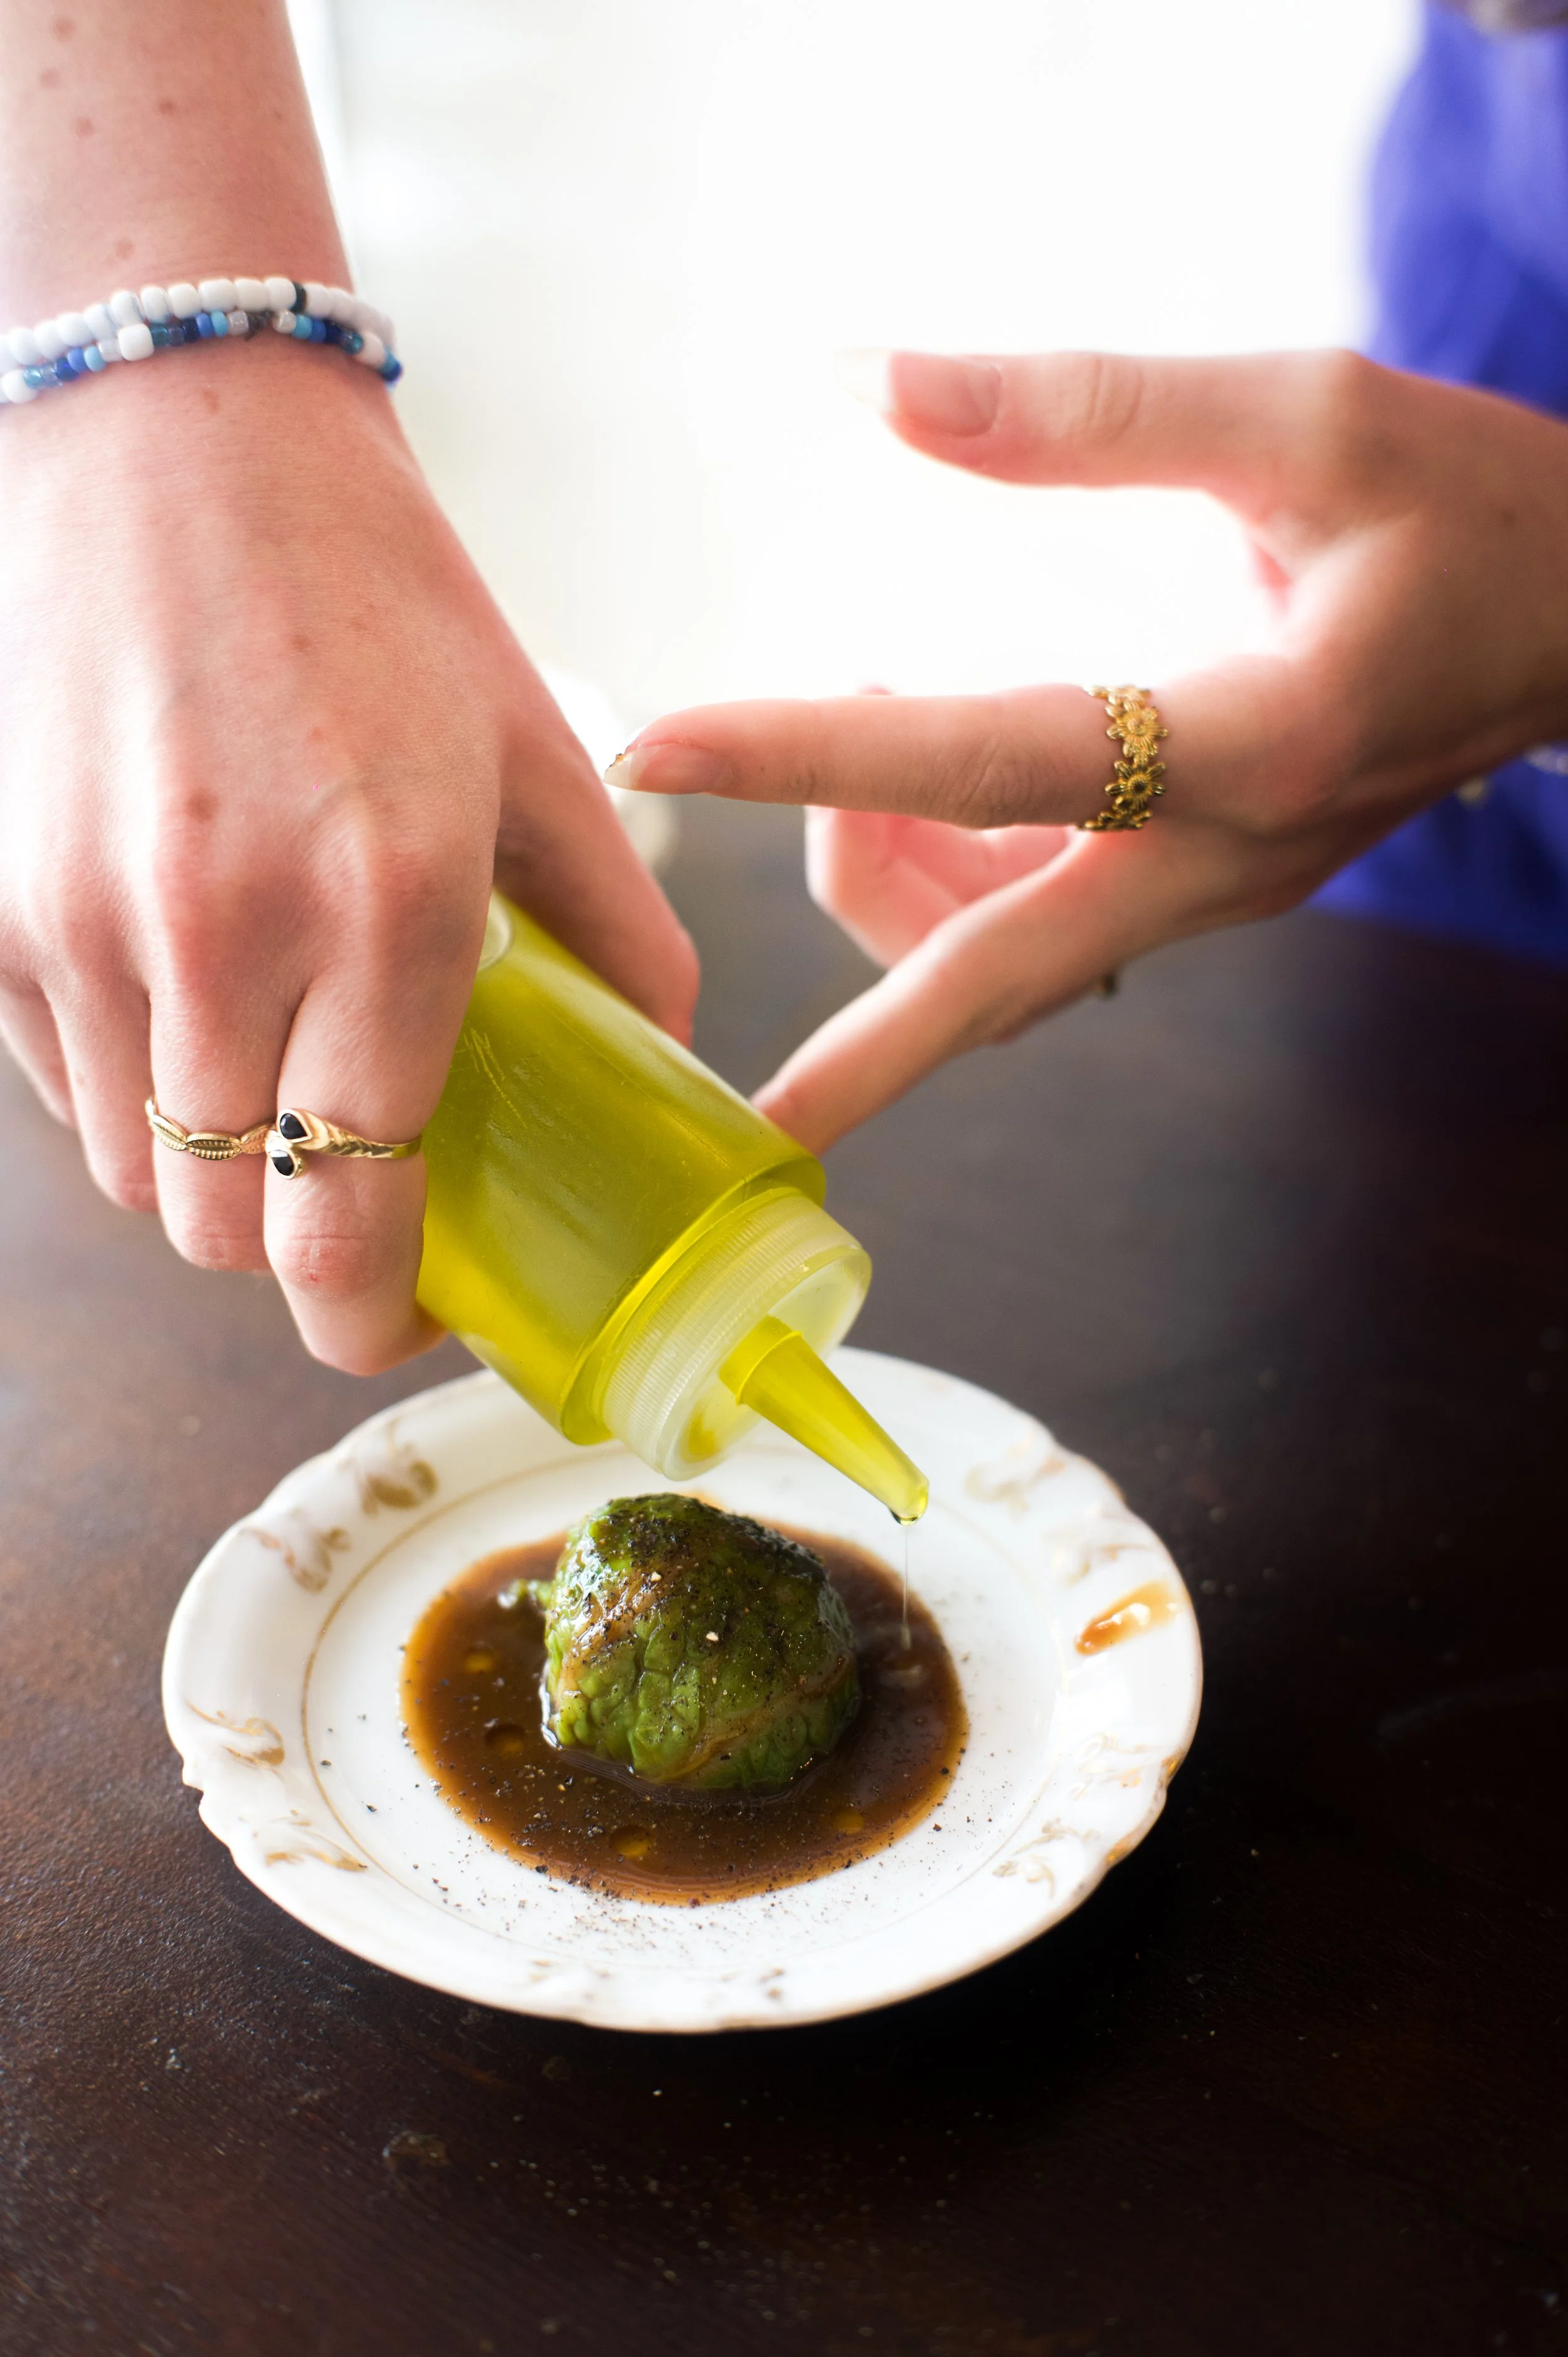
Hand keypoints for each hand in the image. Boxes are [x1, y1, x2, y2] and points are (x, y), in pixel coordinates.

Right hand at [0, 347, 696, 1371]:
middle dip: (290, 1251)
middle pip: (224, 1237)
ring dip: (208, 1174)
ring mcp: (82, 918)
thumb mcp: (541, 757)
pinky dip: (126, 1089)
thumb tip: (665, 1067)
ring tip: (270, 1077)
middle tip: (348, 1191)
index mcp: (389, 908)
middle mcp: (220, 934)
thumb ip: (622, 935)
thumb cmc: (380, 597)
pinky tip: (186, 1002)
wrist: (180, 434)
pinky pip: (59, 1081)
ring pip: (134, 1176)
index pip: (344, 1226)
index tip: (402, 1316)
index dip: (371, 1321)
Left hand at [611, 347, 1567, 1147]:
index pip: (986, 755)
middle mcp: (1225, 856)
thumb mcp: (1310, 418)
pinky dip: (952, 875)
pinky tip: (929, 767)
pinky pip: (1044, 928)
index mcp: (1256, 743)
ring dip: (893, 883)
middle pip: (996, 980)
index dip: (812, 752)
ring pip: (1006, 963)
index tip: (663, 751)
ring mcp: (1218, 891)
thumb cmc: (1477, 513)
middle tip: (746, 1087)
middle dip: (859, 1053)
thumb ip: (1089, 408)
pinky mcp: (1210, 887)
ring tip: (858, 730)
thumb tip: (874, 388)